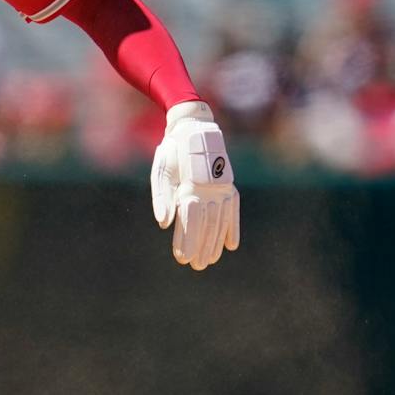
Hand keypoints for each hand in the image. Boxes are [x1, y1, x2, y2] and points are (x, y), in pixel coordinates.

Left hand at [150, 100, 239, 270]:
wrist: (194, 128)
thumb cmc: (172, 152)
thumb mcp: (161, 170)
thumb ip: (162, 197)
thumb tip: (164, 224)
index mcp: (190, 185)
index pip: (190, 220)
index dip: (186, 240)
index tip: (182, 258)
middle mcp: (209, 189)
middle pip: (207, 224)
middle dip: (201, 246)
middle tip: (197, 266)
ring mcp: (222, 188)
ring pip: (220, 220)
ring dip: (216, 242)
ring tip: (211, 260)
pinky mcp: (228, 186)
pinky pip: (233, 210)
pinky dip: (233, 227)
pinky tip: (231, 245)